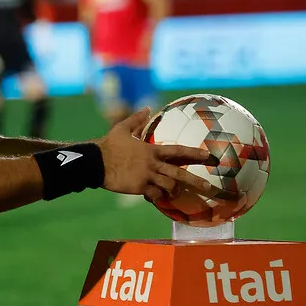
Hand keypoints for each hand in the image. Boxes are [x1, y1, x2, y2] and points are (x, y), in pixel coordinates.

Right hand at [94, 108, 218, 199]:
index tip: (208, 156)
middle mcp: (152, 164)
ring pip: (168, 186)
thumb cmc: (109, 145)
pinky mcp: (138, 187)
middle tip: (210, 188)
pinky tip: (156, 198)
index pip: (177, 151)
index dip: (194, 153)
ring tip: (175, 193)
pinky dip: (158, 197)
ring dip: (174, 190)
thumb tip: (147, 108)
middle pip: (179, 173)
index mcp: (150, 150)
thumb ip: (136, 119)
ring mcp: (146, 176)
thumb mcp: (122, 129)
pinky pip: (154, 195)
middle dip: (196, 181)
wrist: (95, 162)